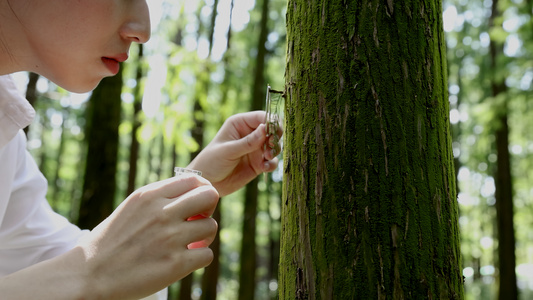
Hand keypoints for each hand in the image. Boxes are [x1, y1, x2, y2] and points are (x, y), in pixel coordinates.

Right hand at [78, 175, 218, 298]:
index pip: (194, 180)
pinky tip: (185, 261)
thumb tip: (192, 193)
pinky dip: (199, 259)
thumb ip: (160, 198)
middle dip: (208, 210)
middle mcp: (162, 212)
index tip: (194, 207)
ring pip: (211, 227)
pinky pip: (207, 255)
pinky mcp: (175, 264)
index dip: (200, 192)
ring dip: (204, 238)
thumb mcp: (132, 208)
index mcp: (150, 196)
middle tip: (196, 223)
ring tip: (189, 245)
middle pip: (209, 196)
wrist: (89, 275)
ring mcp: (170, 238)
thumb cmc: (111, 242)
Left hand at [188, 111, 281, 196]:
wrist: (208, 183)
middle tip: (271, 146)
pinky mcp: (258, 163)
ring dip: (275, 151)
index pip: (261, 117)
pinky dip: (272, 164)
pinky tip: (264, 168)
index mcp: (240, 124)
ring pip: (274, 145)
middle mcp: (250, 134)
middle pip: (272, 130)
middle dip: (275, 137)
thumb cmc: (212, 161)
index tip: (274, 132)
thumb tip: (265, 128)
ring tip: (267, 157)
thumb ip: (248, 142)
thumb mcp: (228, 150)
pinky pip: (271, 161)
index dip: (271, 122)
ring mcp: (255, 149)